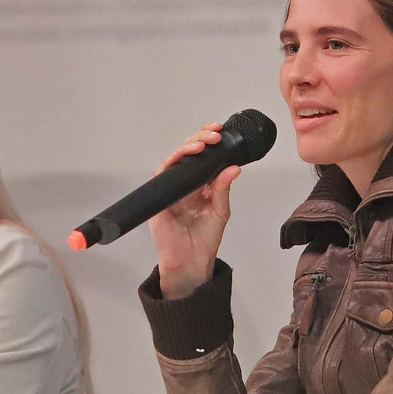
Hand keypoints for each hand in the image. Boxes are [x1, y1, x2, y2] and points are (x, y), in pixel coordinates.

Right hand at [145, 122, 240, 299]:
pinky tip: (184, 156)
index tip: (220, 132)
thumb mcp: (220, 211)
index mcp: (201, 185)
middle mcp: (185, 183)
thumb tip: (233, 168)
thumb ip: (223, 189)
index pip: (204, 156)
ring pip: (175, 159)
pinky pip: (163, 173)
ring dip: (187, 147)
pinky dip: (173, 162)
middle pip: (189, 152)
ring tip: (203, 144)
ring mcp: (171, 188)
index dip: (210, 141)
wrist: (190, 261)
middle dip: (201, 138)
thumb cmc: (204, 239)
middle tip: (214, 135)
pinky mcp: (160, 195)